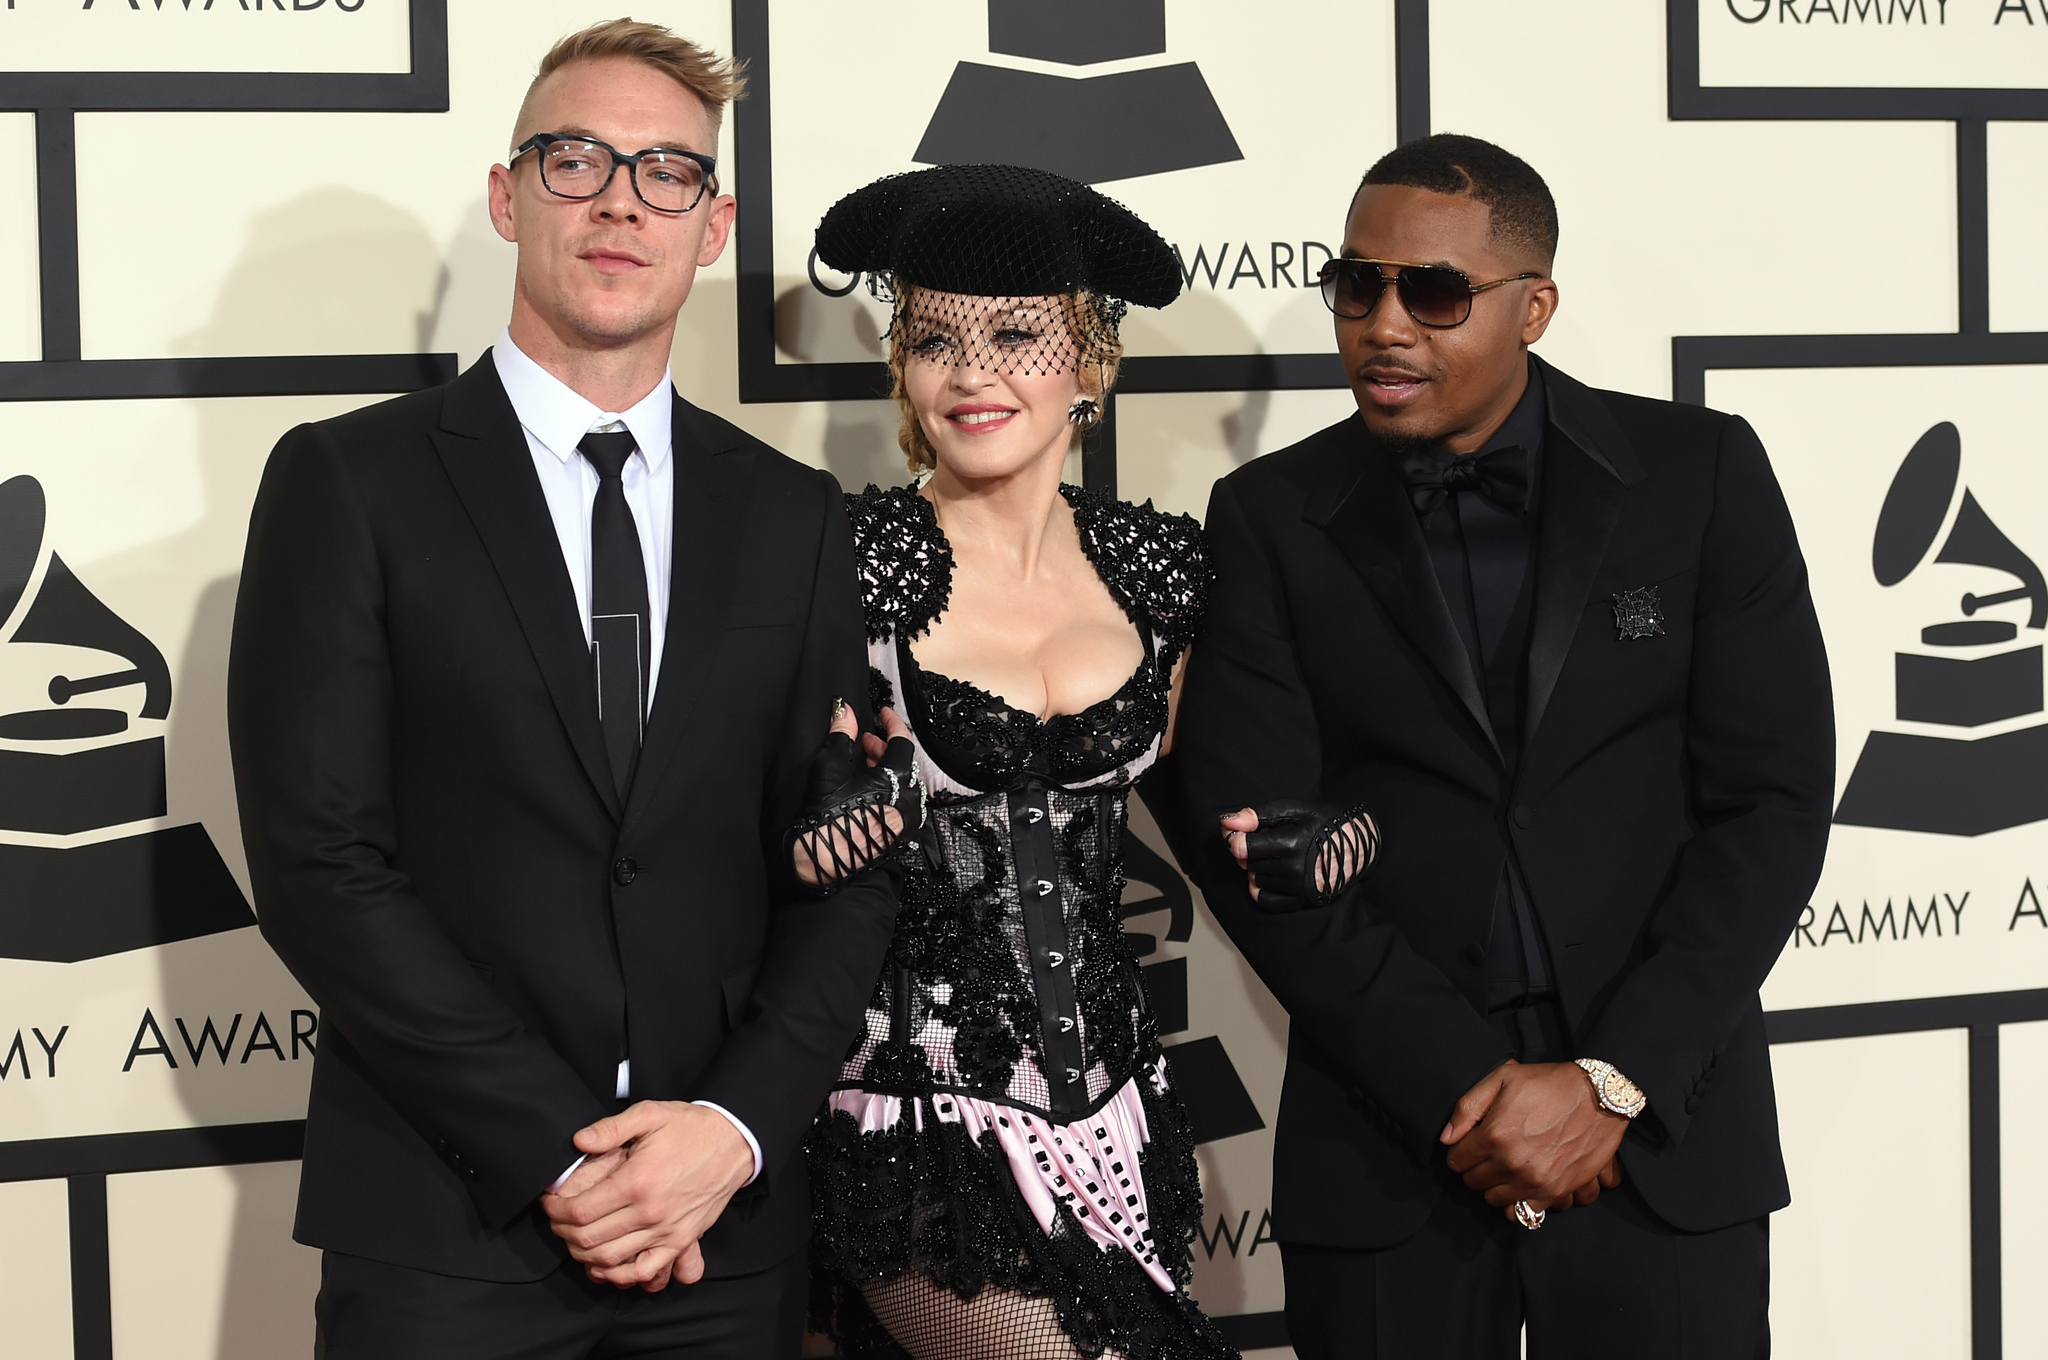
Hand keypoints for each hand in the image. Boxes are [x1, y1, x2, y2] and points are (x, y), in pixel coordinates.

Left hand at [539, 1100, 753, 1290]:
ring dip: (583, 1254)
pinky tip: (604, 1265)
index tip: (549, 1202)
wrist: (734, 1143)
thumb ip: (611, 1127)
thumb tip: (579, 1141)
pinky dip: (619, 1275)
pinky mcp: (680, 1242)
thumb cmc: (690, 1128)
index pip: (580, 1211)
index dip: (556, 1210)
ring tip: (574, 1237)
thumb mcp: (651, 1114)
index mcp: (637, 1181)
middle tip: (557, 1218)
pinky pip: (644, 1272)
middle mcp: (650, 1213)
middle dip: (562, 1232)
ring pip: (610, 1260)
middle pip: (589, 1239)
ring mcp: (666, 1232)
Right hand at [791, 702, 918, 890]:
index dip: (892, 723)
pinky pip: (902, 802)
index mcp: (899, 779)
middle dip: (884, 747)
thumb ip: (842, 734)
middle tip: (866, 741)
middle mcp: (911, 798)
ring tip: (865, 764)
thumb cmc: (829, 816)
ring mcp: (908, 818)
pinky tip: (870, 788)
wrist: (825, 860)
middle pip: (904, 762)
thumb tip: (844, 710)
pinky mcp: (900, 832)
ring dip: (886, 768)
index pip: (903, 740)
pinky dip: (889, 789)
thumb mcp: (831, 766)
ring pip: (904, 783)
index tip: (884, 714)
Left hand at [1219, 802, 1377, 908]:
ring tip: (1274, 855)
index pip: (1243, 847)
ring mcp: (1298, 887)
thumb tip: (1228, 822)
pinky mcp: (1302, 900)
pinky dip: (1260, 889)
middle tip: (1264, 840)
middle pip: (1247, 863)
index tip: (1236, 832)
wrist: (1359, 845)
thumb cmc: (1325, 822)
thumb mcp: (1294, 810)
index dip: (1233, 838)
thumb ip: (1258, 815)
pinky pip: (1266, 901)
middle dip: (1248, 850)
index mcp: (1291, 843)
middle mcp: (1294, 869)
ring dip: (1256, 867)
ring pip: (1255, 879)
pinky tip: (1267, 877)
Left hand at [1440, 1060, 1628, 1210]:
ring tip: (1505, 1169)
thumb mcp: (1501, 1078)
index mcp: (1494, 1134)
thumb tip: (1446, 1138)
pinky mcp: (1555, 1192)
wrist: (1598, 1097)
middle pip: (1473, 1181)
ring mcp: (1534, 1181)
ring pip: (1493, 1199)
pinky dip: (1516, 1203)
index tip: (1470, 1144)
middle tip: (1488, 1155)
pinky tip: (1519, 1186)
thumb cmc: (1548, 1084)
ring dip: (1494, 1186)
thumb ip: (1467, 1108)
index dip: (1460, 1151)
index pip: (1456, 1160)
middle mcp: (1511, 1162)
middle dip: (1475, 1168)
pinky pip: (1522, 1213)